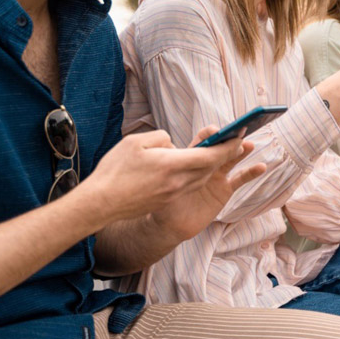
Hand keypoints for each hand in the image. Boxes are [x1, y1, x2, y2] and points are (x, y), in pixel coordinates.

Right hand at [81, 127, 262, 240]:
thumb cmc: (114, 170)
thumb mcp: (136, 142)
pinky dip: (196, 175)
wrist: (100, 203)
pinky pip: (188, 185)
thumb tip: (174, 144)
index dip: (227, 146)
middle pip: (209, 168)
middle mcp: (177, 182)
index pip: (209, 156)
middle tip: (237, 141)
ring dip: (212, 165)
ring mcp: (172, 194)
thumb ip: (161, 138)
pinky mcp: (165, 201)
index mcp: (172, 165)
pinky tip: (194, 167)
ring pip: (200, 178)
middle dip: (225, 154)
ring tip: (220, 153)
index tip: (239, 135)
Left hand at [148, 128, 266, 240]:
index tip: (217, 133)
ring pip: (232, 159)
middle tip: (240, 132)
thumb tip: (166, 154)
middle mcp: (206, 164)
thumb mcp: (163, 184)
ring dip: (242, 150)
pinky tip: (261, 167)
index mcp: (191, 157)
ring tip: (250, 145)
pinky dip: (252, 172)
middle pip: (221, 146)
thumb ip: (168, 171)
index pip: (203, 139)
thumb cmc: (163, 201)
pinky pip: (240, 179)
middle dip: (230, 138)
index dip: (211, 134)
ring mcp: (217, 176)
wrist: (171, 225)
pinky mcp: (225, 190)